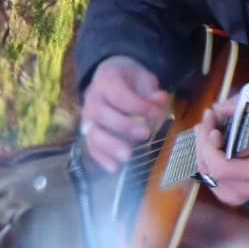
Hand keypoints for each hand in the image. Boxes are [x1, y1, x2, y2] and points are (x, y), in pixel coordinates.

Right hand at [80, 55, 169, 172]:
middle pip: (102, 114)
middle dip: (124, 126)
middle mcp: (92, 97)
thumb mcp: (145, 80)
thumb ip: (152, 92)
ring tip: (128, 156)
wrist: (115, 80)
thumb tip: (160, 99)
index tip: (155, 113)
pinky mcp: (89, 132)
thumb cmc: (132, 82)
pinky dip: (102, 158)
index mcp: (106, 78)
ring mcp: (88, 116)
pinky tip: (115, 168)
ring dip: (110, 146)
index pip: (117, 94)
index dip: (136, 105)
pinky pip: (91, 147)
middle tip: (145, 134)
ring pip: (93, 132)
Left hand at [194, 97, 248, 207]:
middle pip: (211, 169)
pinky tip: (207, 145)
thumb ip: (239, 106)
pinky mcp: (227, 195)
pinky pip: (206, 177)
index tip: (213, 130)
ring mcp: (236, 194)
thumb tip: (219, 109)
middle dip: (202, 142)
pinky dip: (204, 159)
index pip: (223, 167)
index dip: (210, 148)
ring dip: (201, 148)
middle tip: (205, 122)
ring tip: (205, 129)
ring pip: (205, 172)